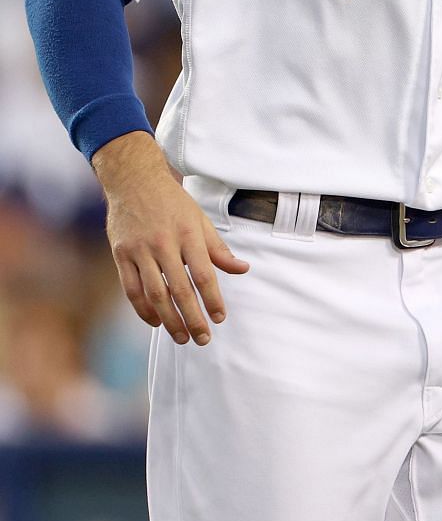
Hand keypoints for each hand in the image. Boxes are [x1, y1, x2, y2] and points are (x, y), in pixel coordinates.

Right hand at [93, 132, 248, 345]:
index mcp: (189, 235)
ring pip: (154, 294)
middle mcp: (164, 244)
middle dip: (192, 318)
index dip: (212, 300)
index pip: (204, 275)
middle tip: (203, 339)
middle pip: (179, 290)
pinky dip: (143, 309)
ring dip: (169, 320)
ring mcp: (139, 250)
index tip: (220, 318)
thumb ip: (219, 250)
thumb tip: (242, 269)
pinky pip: (131, 289)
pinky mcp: (120, 255)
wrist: (134, 182)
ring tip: (181, 337)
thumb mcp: (201, 221)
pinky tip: (156, 322)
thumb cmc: (174, 203)